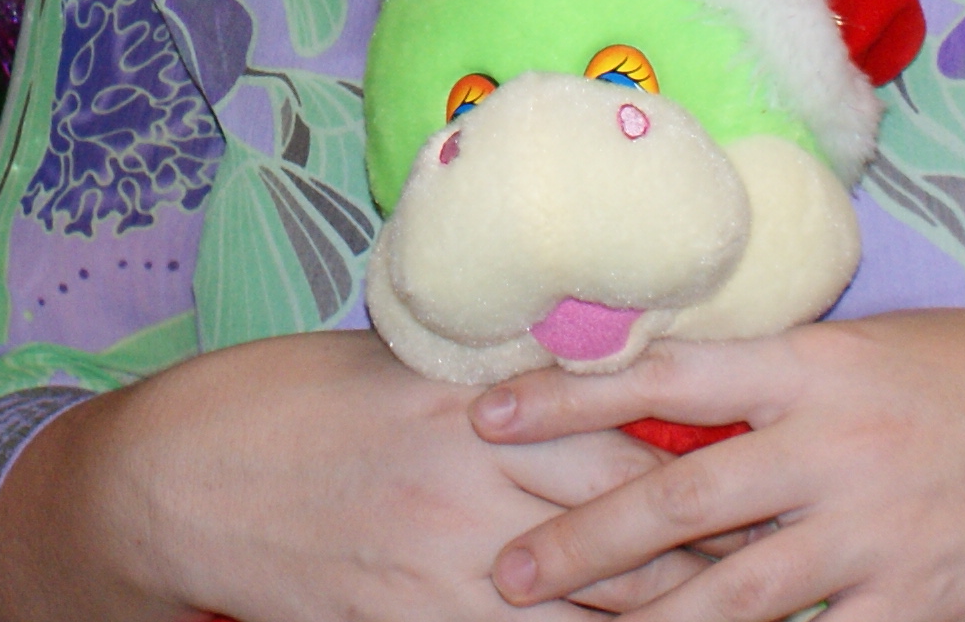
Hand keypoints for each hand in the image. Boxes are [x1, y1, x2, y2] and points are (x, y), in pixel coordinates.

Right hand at [0, 331, 710, 621]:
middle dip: (712, 557)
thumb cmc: (293, 406)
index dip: (708, 468)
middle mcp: (472, 478)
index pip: (628, 435)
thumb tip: (601, 388)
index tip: (768, 480)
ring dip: (664, 618)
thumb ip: (500, 385)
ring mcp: (440, 563)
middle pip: (630, 531)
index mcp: (479, 398)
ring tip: (739, 620)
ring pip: (591, 610)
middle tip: (784, 569)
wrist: (180, 478)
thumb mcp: (403, 368)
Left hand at [467, 312, 964, 621]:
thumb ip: (787, 377)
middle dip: (580, 540)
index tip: (484, 410)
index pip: (665, 369)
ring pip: (732, 596)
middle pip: (678, 495)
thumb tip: (679, 394)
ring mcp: (879, 535)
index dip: (567, 392)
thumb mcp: (883, 348)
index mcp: (819, 362)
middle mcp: (837, 446)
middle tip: (501, 571)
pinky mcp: (923, 607)